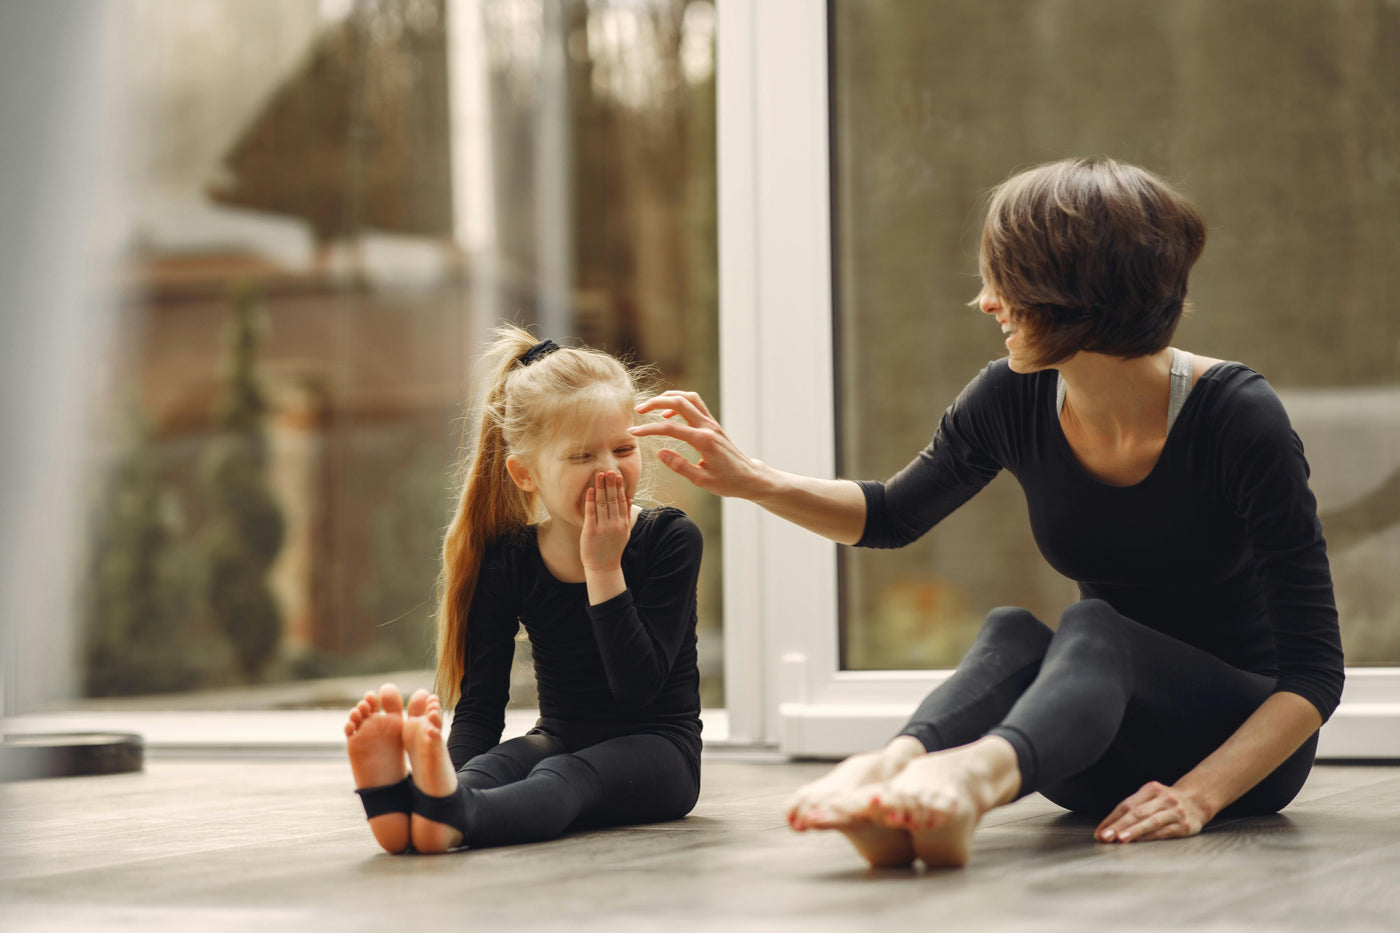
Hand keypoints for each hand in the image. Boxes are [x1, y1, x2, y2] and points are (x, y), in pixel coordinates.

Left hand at [580, 470, 630, 573]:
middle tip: (609, 470)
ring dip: (601, 488)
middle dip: (611, 484)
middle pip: (613, 499)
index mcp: (623, 523)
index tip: (618, 475)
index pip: (622, 501)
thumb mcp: (624, 532)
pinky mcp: (591, 531)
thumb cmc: (612, 550)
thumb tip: (629, 498)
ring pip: (602, 503)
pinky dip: (590, 500)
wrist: (603, 567)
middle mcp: (614, 524)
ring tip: (599, 475)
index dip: (619, 487)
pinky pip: (591, 512)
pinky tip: (590, 490)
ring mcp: (603, 527)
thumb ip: (626, 515)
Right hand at [630, 391, 768, 498]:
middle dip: (656, 402)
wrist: (749, 477)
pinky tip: (668, 415)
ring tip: (652, 407)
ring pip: (689, 397)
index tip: (633, 433)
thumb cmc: (727, 482)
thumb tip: (659, 452)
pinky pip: (695, 404)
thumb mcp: (701, 480)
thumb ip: (679, 466)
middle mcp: (708, 427)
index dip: (649, 429)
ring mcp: (712, 423)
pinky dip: (680, 403)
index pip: (670, 428)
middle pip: (679, 401)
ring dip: (669, 397)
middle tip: (639, 410)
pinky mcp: (713, 424)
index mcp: (704, 441)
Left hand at [1096, 781, 1212, 843]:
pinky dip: (1150, 837)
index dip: (1112, 819)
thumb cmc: (1166, 802)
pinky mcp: (1184, 826)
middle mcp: (1163, 799)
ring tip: (1120, 839)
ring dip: (1133, 831)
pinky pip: (1164, 832)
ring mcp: (1175, 812)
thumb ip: (1132, 809)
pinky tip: (1139, 842)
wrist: (1199, 800)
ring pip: (1150, 822)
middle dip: (1118, 825)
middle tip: (1105, 836)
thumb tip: (1108, 828)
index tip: (1099, 831)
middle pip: (1136, 813)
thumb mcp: (1151, 798)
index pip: (1127, 805)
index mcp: (1151, 789)